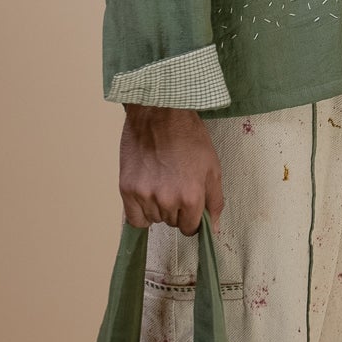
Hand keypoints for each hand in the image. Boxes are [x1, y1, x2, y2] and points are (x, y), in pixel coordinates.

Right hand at [120, 106, 224, 234]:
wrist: (160, 113)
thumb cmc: (189, 136)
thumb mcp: (213, 168)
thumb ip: (215, 202)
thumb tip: (213, 228)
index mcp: (191, 197)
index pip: (191, 228)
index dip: (192, 217)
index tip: (190, 203)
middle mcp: (167, 201)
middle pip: (172, 223)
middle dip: (176, 210)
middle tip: (175, 185)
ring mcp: (145, 195)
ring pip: (154, 220)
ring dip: (158, 209)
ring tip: (161, 183)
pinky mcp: (127, 189)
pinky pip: (134, 219)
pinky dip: (141, 213)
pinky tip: (147, 196)